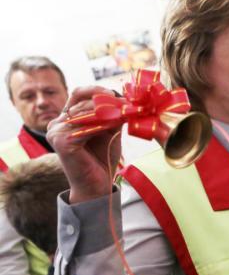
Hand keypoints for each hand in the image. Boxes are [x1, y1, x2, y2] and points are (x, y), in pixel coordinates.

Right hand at [46, 86, 121, 203]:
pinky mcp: (61, 142)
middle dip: (107, 102)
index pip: (78, 94)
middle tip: (127, 104)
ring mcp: (56, 132)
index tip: (115, 93)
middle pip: (82, 102)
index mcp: (66, 119)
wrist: (97, 184)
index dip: (96, 90)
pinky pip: (86, 127)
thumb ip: (112, 114)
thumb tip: (124, 99)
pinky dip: (102, 125)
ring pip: (85, 113)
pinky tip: (114, 127)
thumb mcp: (109, 130)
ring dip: (107, 113)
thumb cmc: (102, 158)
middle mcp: (57, 124)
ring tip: (124, 114)